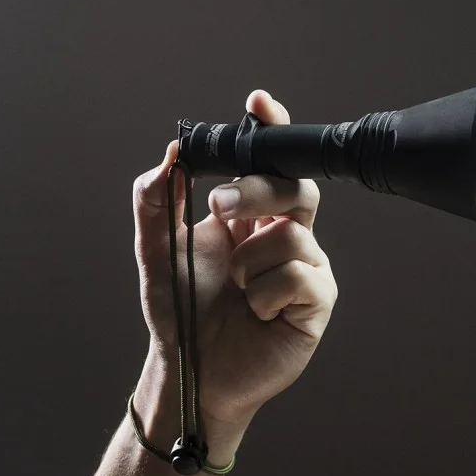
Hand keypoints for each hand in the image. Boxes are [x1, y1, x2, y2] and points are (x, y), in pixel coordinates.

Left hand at [131, 89, 338, 447]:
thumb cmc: (181, 314)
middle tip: (216, 208)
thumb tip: (171, 153)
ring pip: (289, 238)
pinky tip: (257, 314)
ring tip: (237, 294)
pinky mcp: (318, 300)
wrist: (193, 372)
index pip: (269, 163)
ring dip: (248, 266)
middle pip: (292, 188)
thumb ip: (157, 200)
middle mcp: (285, 234)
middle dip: (254, 191)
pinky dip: (265, 295)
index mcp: (251, 215)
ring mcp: (307, 265)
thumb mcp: (157, 251)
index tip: (257, 102)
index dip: (271, 130)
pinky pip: (299, 276)